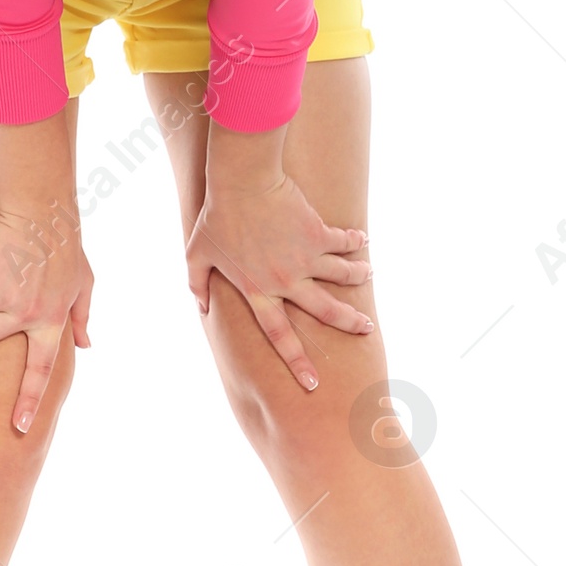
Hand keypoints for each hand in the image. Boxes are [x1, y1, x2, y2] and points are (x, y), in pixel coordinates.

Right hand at [0, 202, 91, 433]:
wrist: (46, 209)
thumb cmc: (66, 244)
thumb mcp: (84, 283)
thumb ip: (82, 316)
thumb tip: (86, 346)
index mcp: (51, 322)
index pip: (42, 370)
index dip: (30, 400)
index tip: (20, 428)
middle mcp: (25, 315)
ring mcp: (3, 296)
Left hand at [186, 173, 372, 389]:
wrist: (241, 181)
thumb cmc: (216, 217)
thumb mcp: (195, 255)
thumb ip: (196, 285)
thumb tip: (200, 308)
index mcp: (258, 291)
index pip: (279, 336)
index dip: (297, 362)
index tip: (313, 384)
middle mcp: (286, 281)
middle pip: (325, 311)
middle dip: (349, 323)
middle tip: (366, 330)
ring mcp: (305, 258)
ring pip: (342, 275)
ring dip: (359, 276)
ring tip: (370, 274)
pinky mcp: (318, 233)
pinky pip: (343, 242)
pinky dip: (355, 241)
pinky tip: (364, 239)